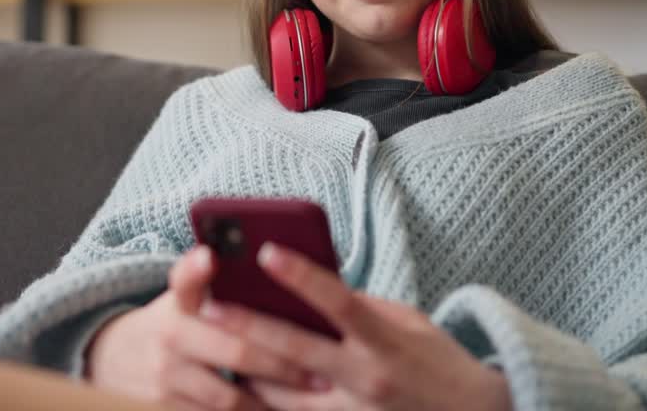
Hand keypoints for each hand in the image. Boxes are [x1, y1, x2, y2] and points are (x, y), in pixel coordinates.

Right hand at [85, 245, 311, 409]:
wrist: (115, 358)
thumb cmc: (175, 321)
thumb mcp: (185, 296)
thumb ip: (216, 282)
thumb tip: (265, 258)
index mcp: (178, 301)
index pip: (184, 279)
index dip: (195, 268)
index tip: (208, 256)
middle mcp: (169, 335)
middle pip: (234, 351)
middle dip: (281, 366)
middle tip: (318, 373)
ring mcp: (165, 377)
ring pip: (228, 397)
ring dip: (269, 402)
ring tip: (307, 400)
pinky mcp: (164, 408)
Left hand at [197, 243, 512, 410]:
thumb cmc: (437, 362)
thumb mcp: (408, 322)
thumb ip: (361, 307)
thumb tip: (313, 286)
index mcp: (385, 342)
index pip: (339, 302)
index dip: (301, 276)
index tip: (266, 251)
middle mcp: (366, 380)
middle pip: (296, 350)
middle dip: (248, 326)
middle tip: (209, 306)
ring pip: (282, 395)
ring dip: (246, 368)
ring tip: (213, 342)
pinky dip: (265, 400)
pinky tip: (242, 382)